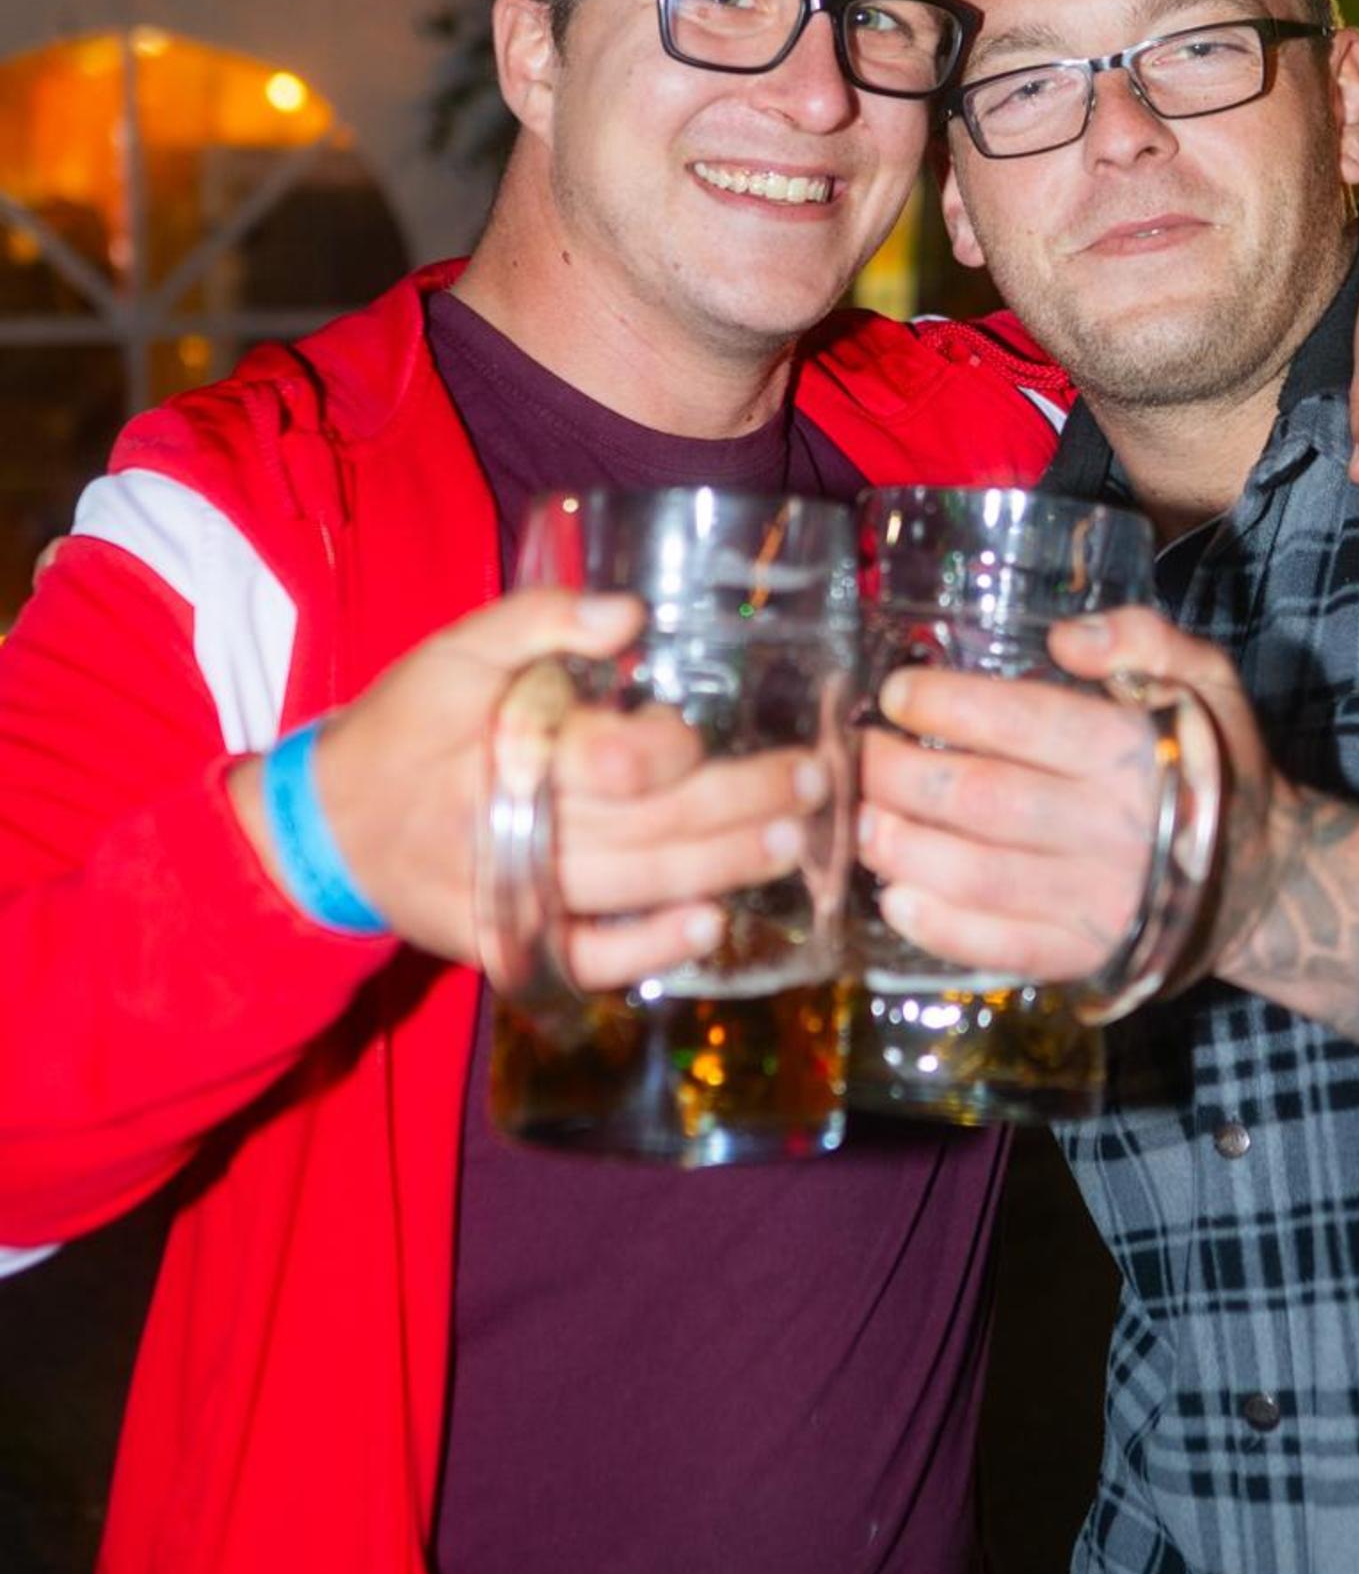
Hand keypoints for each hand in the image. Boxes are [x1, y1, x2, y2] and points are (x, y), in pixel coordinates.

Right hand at [233, 591, 833, 984]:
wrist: (328, 828)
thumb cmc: (404, 727)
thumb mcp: (454, 651)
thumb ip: (537, 620)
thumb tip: (629, 614)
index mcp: (508, 750)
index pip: (616, 758)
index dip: (677, 750)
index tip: (728, 735)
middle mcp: (520, 830)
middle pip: (652, 824)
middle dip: (744, 805)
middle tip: (815, 782)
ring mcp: (518, 896)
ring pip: (639, 886)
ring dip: (724, 868)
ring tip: (794, 843)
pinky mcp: (511, 945)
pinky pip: (591, 958)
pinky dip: (651, 948)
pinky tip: (709, 926)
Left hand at [857, 611, 1262, 990]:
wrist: (1260, 876)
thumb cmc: (1212, 763)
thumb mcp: (1207, 681)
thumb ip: (1145, 639)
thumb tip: (1065, 637)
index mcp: (1137, 753)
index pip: (1026, 721)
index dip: (947, 705)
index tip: (895, 694)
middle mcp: (1115, 829)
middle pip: (983, 799)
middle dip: (902, 774)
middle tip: (859, 755)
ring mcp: (1098, 901)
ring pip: (978, 876)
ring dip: (902, 848)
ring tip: (861, 822)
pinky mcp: (1084, 955)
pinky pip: (1001, 947)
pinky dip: (938, 928)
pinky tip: (895, 897)